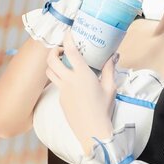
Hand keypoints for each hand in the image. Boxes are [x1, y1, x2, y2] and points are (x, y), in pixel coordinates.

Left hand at [45, 32, 116, 153]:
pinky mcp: (60, 100)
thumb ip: (109, 70)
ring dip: (52, 64)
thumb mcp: (110, 87)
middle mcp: (69, 81)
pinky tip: (71, 82)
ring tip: (62, 63)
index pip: (70, 51)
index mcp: (82, 75)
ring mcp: (62, 91)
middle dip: (53, 51)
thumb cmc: (103, 109)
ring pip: (49, 72)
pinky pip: (57, 85)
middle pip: (51, 60)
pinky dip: (60, 78)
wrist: (92, 130)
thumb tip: (114, 56)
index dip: (67, 39)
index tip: (68, 33)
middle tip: (61, 49)